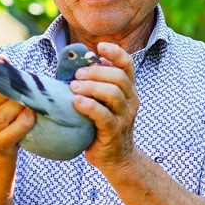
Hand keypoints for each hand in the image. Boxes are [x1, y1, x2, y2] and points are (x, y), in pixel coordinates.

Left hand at [69, 42, 138, 169]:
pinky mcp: (114, 132)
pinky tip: (77, 102)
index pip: (127, 65)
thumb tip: (77, 66)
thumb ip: (96, 85)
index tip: (99, 46)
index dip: (115, 52)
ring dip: (91, 87)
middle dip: (95, 72)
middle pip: (118, 77)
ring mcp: (124, 117)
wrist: (117, 159)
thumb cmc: (104, 126)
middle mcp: (130, 101)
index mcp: (128, 90)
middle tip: (77, 75)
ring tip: (73, 87)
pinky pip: (103, 115)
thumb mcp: (104, 103)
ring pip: (112, 94)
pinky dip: (89, 106)